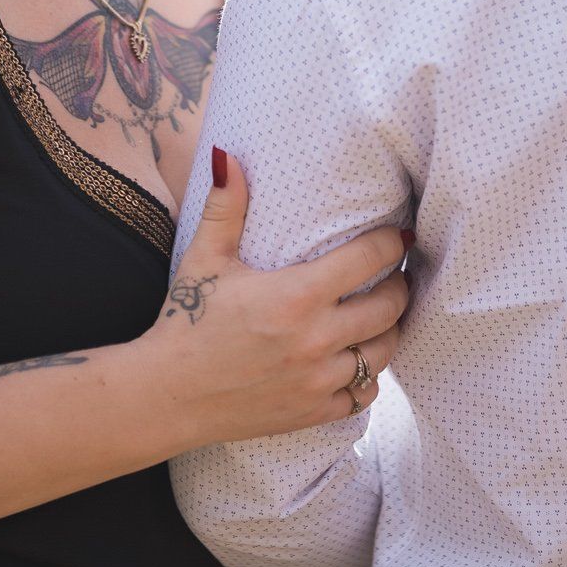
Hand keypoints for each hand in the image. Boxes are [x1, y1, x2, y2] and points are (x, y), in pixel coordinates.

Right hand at [152, 150, 409, 447]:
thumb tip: (226, 154)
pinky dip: (367, 378)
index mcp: (296, 295)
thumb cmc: (186, 320)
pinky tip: (358, 360)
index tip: (397, 236)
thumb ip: (225, 207)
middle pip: (389, 307)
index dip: (390, 242)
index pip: (369, 259)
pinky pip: (363, 396)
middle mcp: (316, 339)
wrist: (167, 395)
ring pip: (383, 352)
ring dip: (389, 330)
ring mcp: (318, 380)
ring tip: (383, 315)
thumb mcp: (204, 258)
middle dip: (399, 285)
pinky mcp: (312, 412)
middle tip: (394, 273)